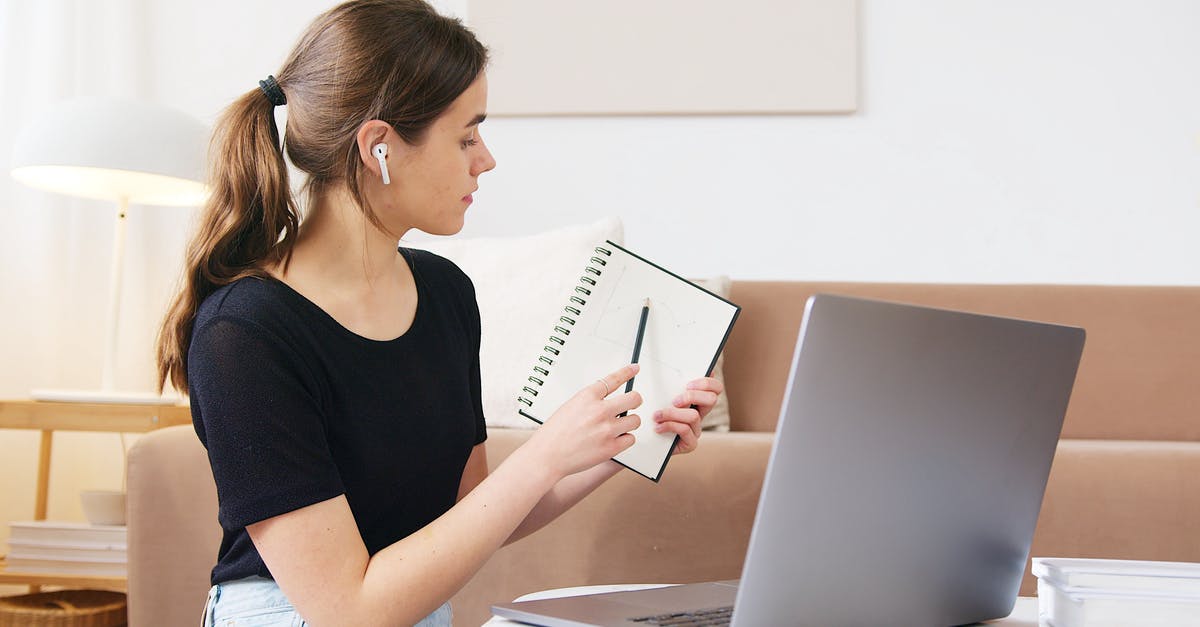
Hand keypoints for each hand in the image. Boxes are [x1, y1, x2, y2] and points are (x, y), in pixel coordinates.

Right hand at [525, 364, 643, 478]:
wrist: (547, 456)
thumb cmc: (554, 434)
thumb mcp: (570, 407)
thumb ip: (591, 402)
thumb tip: (610, 402)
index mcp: (587, 396)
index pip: (614, 379)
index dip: (627, 372)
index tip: (634, 369)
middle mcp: (600, 410)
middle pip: (634, 398)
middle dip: (634, 401)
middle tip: (631, 405)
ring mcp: (607, 429)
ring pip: (635, 420)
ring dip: (629, 423)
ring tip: (617, 427)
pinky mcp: (611, 447)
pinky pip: (630, 439)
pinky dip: (624, 440)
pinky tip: (613, 440)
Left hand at [654, 377, 723, 455]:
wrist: (648, 443)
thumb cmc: (654, 416)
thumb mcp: (661, 397)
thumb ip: (669, 385)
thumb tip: (669, 367)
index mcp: (697, 400)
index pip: (715, 388)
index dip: (708, 382)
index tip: (688, 383)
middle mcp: (700, 414)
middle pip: (712, 399)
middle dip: (693, 396)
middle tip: (675, 400)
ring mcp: (697, 430)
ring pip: (694, 415)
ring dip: (673, 413)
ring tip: (657, 415)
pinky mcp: (691, 443)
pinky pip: (685, 430)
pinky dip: (669, 426)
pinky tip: (658, 427)